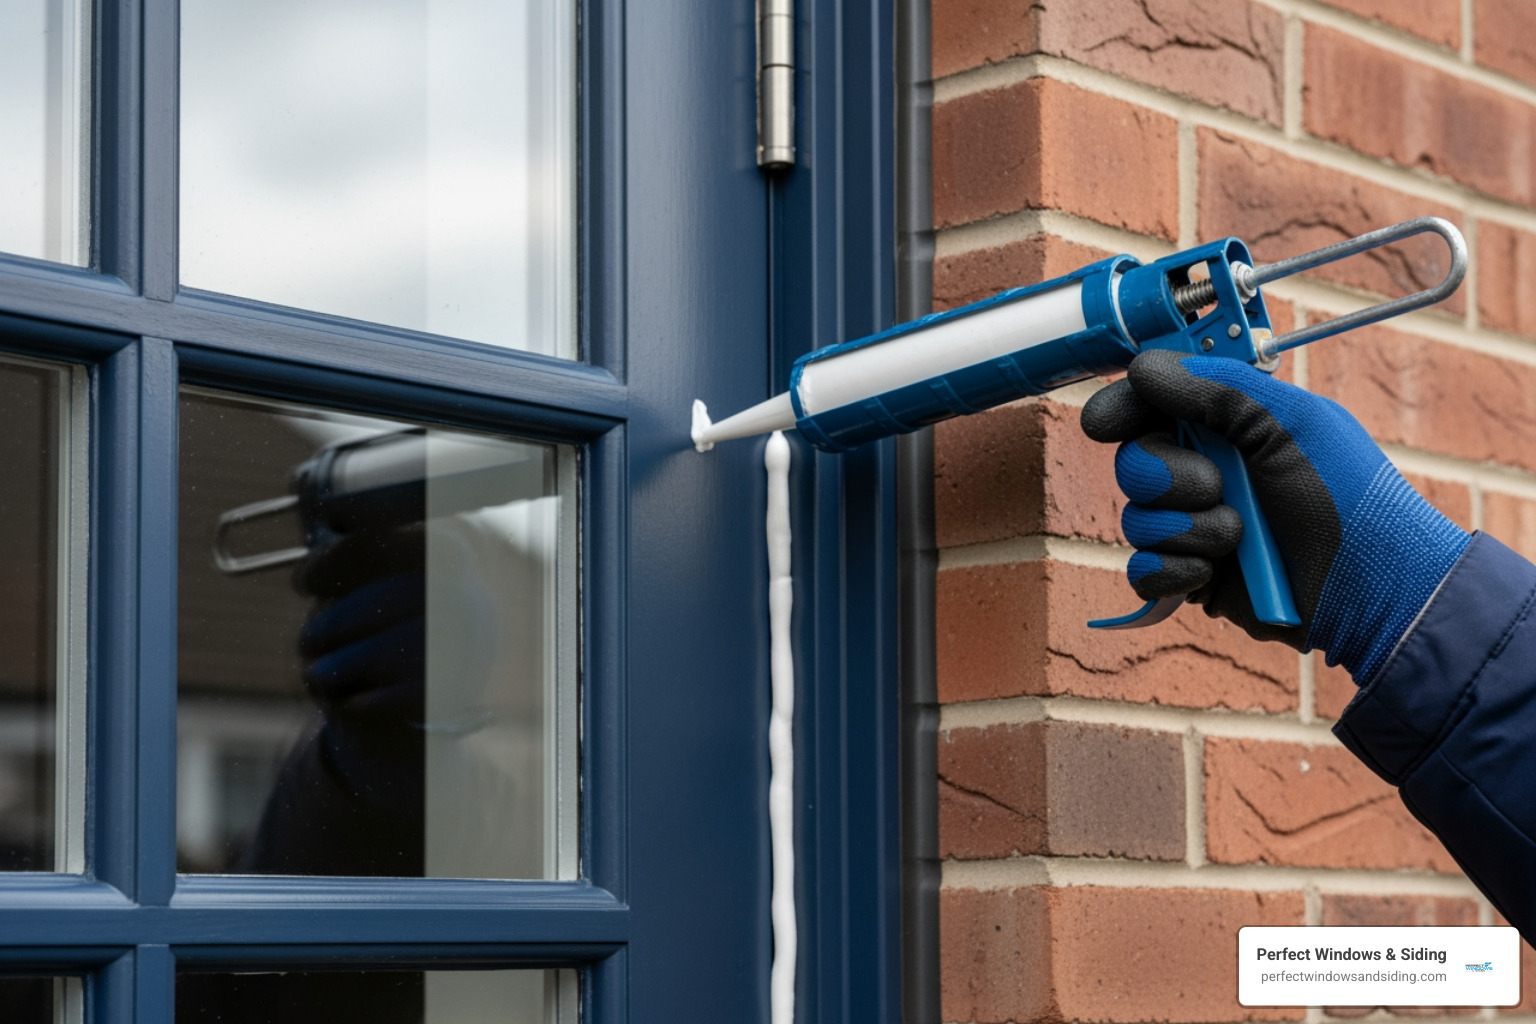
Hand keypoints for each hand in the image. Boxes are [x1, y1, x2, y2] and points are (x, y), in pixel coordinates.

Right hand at [1081, 349, 1469, 682]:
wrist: (1369, 588)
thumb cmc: (1346, 496)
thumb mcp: (1292, 424)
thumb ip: (1218, 388)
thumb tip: (1143, 367)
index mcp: (1228, 427)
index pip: (1152, 405)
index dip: (1123, 408)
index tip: (1106, 423)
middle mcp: (1204, 473)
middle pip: (1133, 463)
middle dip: (1167, 477)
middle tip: (1216, 486)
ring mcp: (1194, 526)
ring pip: (1136, 520)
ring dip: (1186, 528)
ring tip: (1238, 538)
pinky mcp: (1191, 577)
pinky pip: (1141, 571)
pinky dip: (1171, 571)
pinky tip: (1209, 572)